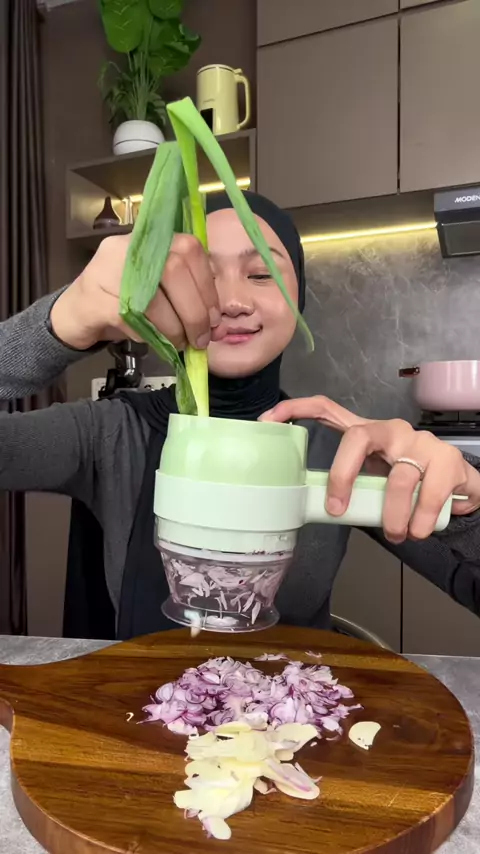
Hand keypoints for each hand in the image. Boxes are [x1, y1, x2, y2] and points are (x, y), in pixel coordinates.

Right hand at [50, 233, 225, 350]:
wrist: (74, 315)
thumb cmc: (121, 302)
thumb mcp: (157, 293)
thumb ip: (185, 298)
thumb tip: (215, 324)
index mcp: (149, 241)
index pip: (190, 250)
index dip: (207, 286)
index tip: (214, 317)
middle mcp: (128, 248)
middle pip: (174, 270)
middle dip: (194, 311)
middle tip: (200, 338)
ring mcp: (108, 270)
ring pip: (154, 297)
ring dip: (174, 328)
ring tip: (179, 344)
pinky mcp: (96, 300)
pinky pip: (132, 318)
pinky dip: (149, 335)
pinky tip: (152, 341)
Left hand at [260, 395, 479, 541]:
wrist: (459, 485)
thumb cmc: (406, 484)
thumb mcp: (373, 479)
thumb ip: (350, 486)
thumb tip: (313, 510)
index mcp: (366, 433)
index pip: (326, 409)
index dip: (295, 409)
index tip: (267, 420)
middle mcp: (391, 430)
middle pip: (358, 438)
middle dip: (343, 474)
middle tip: (338, 509)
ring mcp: (420, 442)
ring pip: (398, 477)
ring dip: (393, 514)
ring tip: (395, 535)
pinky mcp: (446, 459)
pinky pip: (430, 492)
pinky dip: (421, 518)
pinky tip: (418, 530)